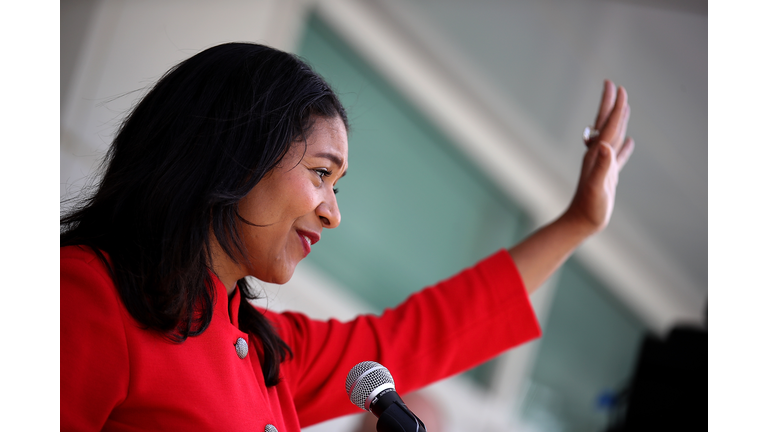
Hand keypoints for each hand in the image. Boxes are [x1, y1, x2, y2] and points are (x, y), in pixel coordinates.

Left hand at [565, 80, 634, 233]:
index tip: (618, 88)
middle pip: (607, 124)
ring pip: (613, 136)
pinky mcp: (608, 175)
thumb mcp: (597, 187)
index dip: (614, 107)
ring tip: (623, 106)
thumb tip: (606, 145)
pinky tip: (629, 142)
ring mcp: (603, 164)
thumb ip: (602, 167)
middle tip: (613, 84)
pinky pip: (618, 156)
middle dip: (610, 104)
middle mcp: (598, 155)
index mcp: (597, 154)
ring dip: (618, 120)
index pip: (608, 125)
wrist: (581, 222)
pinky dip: (624, 147)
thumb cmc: (589, 207)